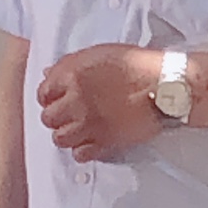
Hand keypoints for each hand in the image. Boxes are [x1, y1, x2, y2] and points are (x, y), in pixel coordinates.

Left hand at [37, 45, 164, 161]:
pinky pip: (81, 154)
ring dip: (67, 134)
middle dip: (56, 117)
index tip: (56, 100)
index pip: (43, 93)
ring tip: (78, 129)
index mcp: (72, 75)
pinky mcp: (105, 141)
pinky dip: (82, 150)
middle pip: (48, 118)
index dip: (49, 97)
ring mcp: (89, 124)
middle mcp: (76, 101)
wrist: (164, 86)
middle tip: (68, 115)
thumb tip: (49, 73)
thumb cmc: (137, 65)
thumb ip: (71, 64)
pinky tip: (90, 141)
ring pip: (60, 139)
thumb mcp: (100, 53)